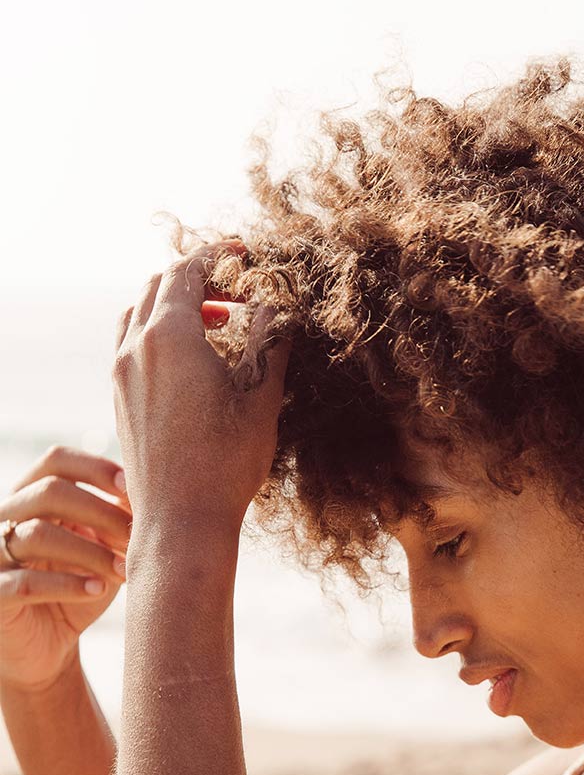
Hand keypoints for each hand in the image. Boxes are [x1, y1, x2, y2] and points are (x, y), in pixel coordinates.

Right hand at [0, 448, 130, 692]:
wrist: (47, 650)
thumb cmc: (79, 588)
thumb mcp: (103, 550)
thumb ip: (117, 519)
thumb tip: (147, 491)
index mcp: (31, 498)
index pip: (55, 461)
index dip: (94, 467)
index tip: (130, 488)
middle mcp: (5, 519)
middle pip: (49, 491)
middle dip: (101, 512)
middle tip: (136, 537)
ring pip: (37, 534)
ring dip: (90, 551)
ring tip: (124, 571)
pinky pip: (24, 582)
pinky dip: (66, 584)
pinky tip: (97, 589)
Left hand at [112, 250, 290, 541]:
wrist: (181, 521)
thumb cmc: (226, 462)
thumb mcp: (261, 397)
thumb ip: (268, 342)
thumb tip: (273, 307)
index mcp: (169, 336)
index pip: (187, 270)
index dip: (218, 255)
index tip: (246, 253)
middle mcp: (135, 347)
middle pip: (157, 285)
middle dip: (197, 277)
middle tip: (237, 290)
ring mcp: (121, 373)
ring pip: (138, 313)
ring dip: (175, 305)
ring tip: (216, 321)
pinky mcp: (119, 397)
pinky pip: (131, 343)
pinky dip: (159, 332)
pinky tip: (192, 359)